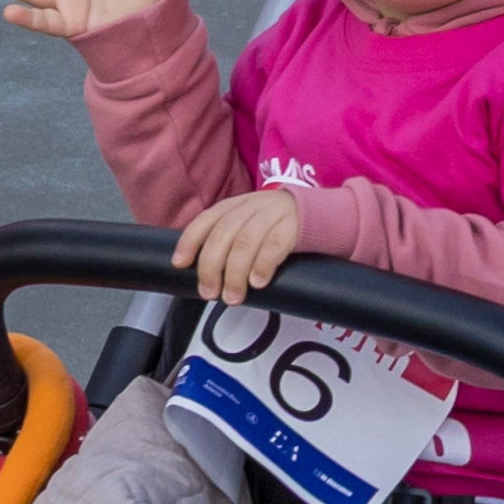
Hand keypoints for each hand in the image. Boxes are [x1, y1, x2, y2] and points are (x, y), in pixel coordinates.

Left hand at [176, 185, 305, 308]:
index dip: (190, 240)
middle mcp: (251, 207)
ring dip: (235, 272)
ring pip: (246, 241)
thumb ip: (230, 242)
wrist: (324, 215)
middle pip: (224, 233)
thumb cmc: (278, 228)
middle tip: (209, 293)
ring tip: (232, 297)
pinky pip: (276, 245)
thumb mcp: (251, 226)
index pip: (206, 220)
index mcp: (236, 206)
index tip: (180, 263)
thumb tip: (205, 277)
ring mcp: (274, 215)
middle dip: (211, 265)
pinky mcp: (295, 227)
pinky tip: (258, 283)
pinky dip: (263, 264)